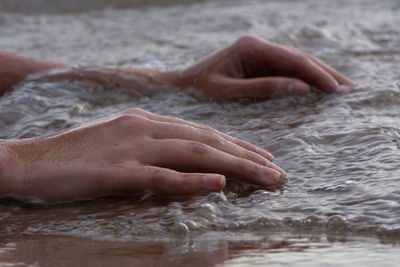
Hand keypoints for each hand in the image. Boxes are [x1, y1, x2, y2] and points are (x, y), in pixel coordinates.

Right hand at [0, 108, 284, 202]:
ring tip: (266, 177)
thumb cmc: (78, 156)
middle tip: (277, 171)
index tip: (263, 157)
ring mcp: (131, 149)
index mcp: (148, 121)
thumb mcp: (122, 144)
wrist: (30, 162)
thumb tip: (186, 161)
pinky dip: (191, 181)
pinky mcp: (115, 173)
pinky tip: (218, 184)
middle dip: (246, 155)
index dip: (236, 144)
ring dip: (233, 166)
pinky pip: (160, 177)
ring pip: (193, 155)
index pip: (202, 131)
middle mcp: (145, 129)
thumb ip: (154, 148)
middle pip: (206, 141)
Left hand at [164, 35, 353, 97]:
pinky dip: (304, 77)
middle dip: (325, 73)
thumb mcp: (228, 92)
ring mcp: (257, 51)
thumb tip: (301, 88)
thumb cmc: (198, 89)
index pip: (293, 61)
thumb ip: (264, 88)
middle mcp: (257, 45)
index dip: (317, 76)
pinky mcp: (256, 60)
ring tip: (340, 87)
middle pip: (299, 58)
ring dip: (318, 74)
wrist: (179, 84)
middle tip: (349, 89)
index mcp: (251, 49)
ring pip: (295, 61)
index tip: (337, 91)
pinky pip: (285, 68)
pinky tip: (316, 86)